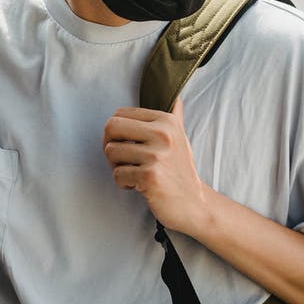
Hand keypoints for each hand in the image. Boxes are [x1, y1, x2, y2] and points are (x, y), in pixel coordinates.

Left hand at [102, 99, 210, 234]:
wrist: (194, 204)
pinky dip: (123, 183)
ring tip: (133, 174)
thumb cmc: (181, 172)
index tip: (126, 145)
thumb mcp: (181, 140)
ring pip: (111, 152)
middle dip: (109, 145)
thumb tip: (176, 99)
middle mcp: (163, 134)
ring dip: (116, 167)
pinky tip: (137, 185)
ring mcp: (156, 155)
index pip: (120, 113)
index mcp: (167, 121)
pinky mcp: (149, 176)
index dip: (115, 131)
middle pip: (111, 127)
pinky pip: (118, 174)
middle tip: (120, 159)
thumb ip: (176, 118)